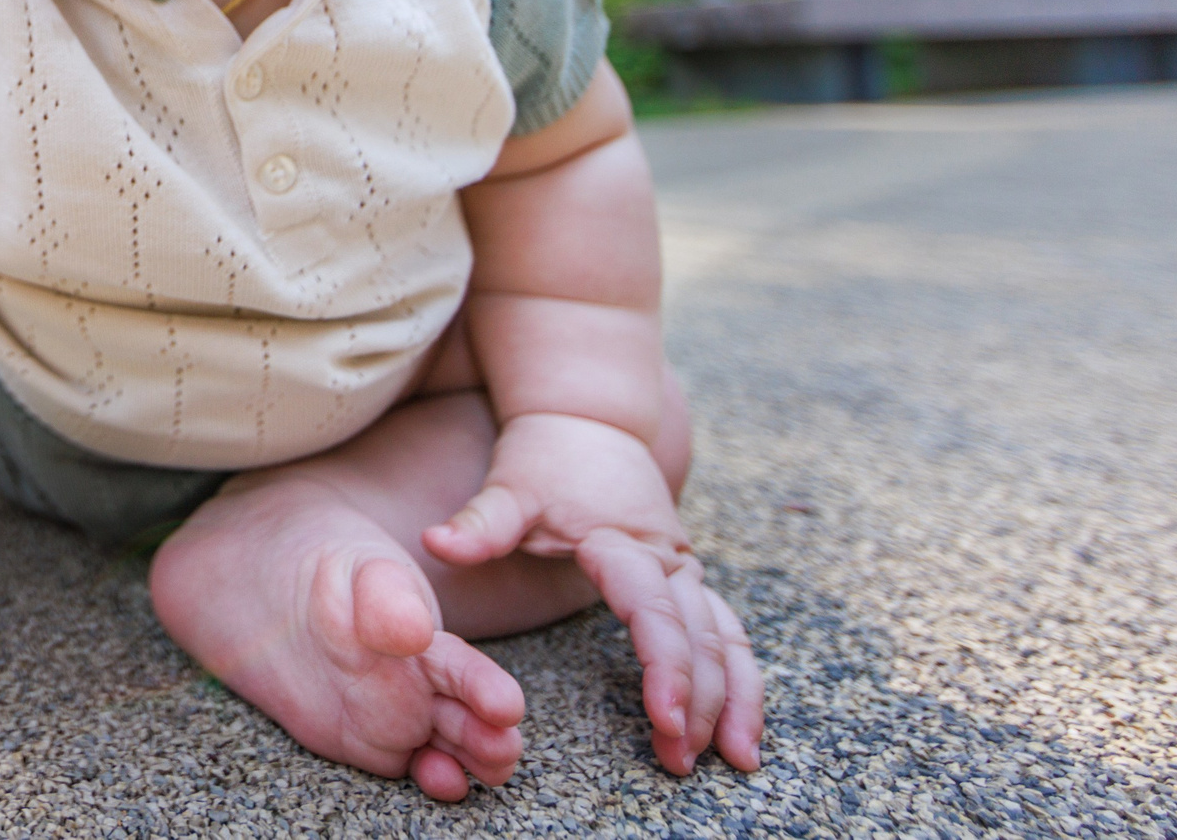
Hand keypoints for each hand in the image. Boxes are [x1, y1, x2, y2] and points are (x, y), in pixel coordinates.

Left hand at [423, 412, 761, 775]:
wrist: (585, 416)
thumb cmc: (544, 457)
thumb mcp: (511, 487)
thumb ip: (480, 522)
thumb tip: (435, 543)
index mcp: (626, 543)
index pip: (655, 612)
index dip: (665, 666)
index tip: (664, 717)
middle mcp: (668, 559)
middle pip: (702, 636)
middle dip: (702, 701)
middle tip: (684, 760)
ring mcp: (683, 569)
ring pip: (728, 636)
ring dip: (737, 697)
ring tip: (739, 760)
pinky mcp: (686, 579)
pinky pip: (725, 630)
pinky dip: (739, 677)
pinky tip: (741, 726)